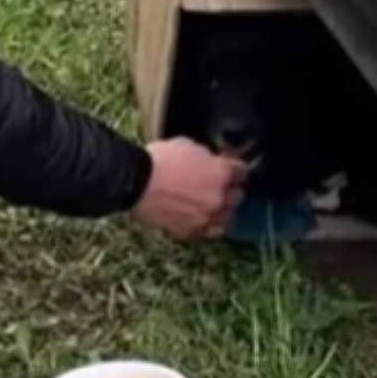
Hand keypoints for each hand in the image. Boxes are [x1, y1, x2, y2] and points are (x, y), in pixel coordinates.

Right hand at [132, 138, 247, 240]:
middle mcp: (219, 198)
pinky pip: (207, 231)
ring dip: (222, 211)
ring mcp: (206, 218)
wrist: (134, 182)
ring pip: (226, 219)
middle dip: (231, 190)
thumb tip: (212, 161)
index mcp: (222, 173)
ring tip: (213, 205)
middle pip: (238, 197)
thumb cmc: (158, 160)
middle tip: (221, 185)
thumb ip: (207, 156)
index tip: (232, 167)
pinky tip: (200, 217)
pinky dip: (206, 224)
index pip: (242, 172)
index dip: (236, 168)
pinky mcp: (191, 232)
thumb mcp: (187, 145)